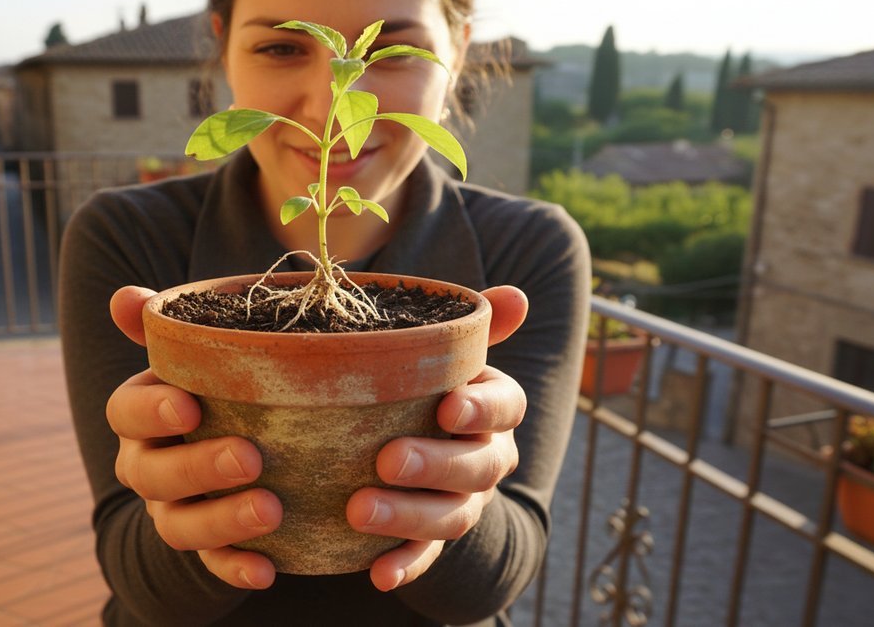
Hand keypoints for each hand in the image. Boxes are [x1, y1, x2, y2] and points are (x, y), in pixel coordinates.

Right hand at [106, 286, 282, 589]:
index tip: (189, 405)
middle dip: (198, 468)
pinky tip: (268, 570)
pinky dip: (236, 569)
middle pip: (153, 474)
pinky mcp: (206, 547)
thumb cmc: (219, 385)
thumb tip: (127, 298)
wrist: (233, 443)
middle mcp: (147, 465)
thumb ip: (167, 328)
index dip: (152, 411)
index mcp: (142, 413)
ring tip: (273, 510)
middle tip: (251, 458)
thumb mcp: (197, 354)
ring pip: (180, 525)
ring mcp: (173, 509)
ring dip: (223, 521)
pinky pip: (214, 565)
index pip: (127, 412)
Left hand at [346, 285, 529, 591]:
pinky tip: (376, 575)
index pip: (506, 406)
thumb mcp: (440, 352)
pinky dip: (404, 567)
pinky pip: (425, 558)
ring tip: (358, 510)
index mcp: (492, 408)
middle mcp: (487, 459)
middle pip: (477, 467)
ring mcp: (463, 503)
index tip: (447, 406)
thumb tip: (515, 297)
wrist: (408, 441)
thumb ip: (469, 327)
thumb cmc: (420, 384)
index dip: (482, 409)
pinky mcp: (432, 539)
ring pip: (451, 517)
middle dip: (435, 466)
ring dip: (409, 517)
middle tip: (386, 460)